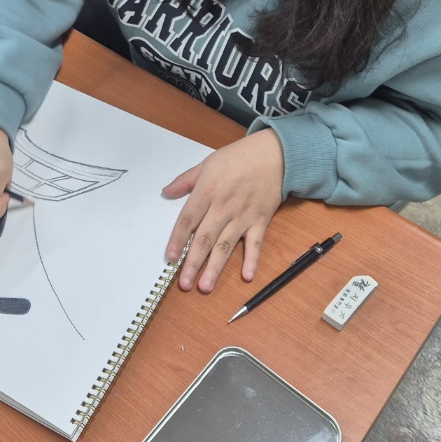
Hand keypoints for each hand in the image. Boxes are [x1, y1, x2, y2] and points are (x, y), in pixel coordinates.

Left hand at [163, 129, 285, 293]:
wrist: (275, 155)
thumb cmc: (239, 157)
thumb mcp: (207, 163)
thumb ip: (185, 180)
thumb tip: (166, 192)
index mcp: (207, 191)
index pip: (188, 219)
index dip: (177, 240)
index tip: (170, 258)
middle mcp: (223, 207)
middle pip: (204, 238)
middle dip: (193, 263)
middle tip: (184, 284)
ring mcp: (243, 216)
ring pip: (226, 245)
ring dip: (215, 267)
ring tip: (205, 286)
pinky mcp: (260, 221)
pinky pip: (255, 244)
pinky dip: (252, 260)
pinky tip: (247, 276)